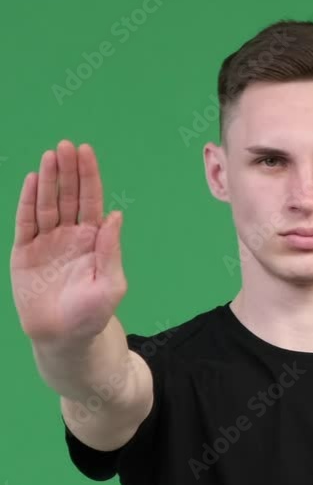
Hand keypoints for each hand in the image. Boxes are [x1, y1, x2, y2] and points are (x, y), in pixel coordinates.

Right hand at [10, 140, 126, 343]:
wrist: (63, 338)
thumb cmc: (91, 315)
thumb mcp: (110, 284)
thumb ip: (111, 250)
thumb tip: (116, 215)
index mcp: (92, 240)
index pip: (90, 200)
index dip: (89, 176)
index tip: (86, 151)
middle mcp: (69, 235)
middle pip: (68, 195)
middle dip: (68, 170)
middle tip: (66, 145)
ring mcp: (46, 242)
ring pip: (46, 204)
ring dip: (48, 179)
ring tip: (50, 155)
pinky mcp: (24, 252)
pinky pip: (25, 222)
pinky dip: (27, 201)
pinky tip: (31, 180)